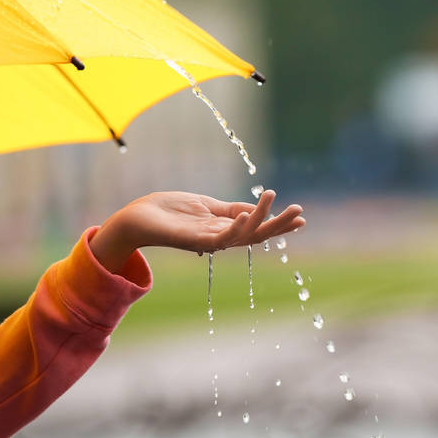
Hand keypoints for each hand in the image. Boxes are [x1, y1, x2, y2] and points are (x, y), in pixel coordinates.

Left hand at [89, 190, 303, 272]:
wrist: (136, 219)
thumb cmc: (168, 212)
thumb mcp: (206, 206)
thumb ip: (230, 209)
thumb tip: (256, 209)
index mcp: (224, 229)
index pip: (258, 228)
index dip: (279, 223)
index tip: (300, 216)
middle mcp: (220, 238)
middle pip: (257, 235)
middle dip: (279, 225)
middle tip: (300, 212)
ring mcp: (208, 241)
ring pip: (242, 235)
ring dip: (261, 219)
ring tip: (273, 197)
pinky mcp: (193, 240)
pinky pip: (219, 237)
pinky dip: (235, 227)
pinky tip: (247, 214)